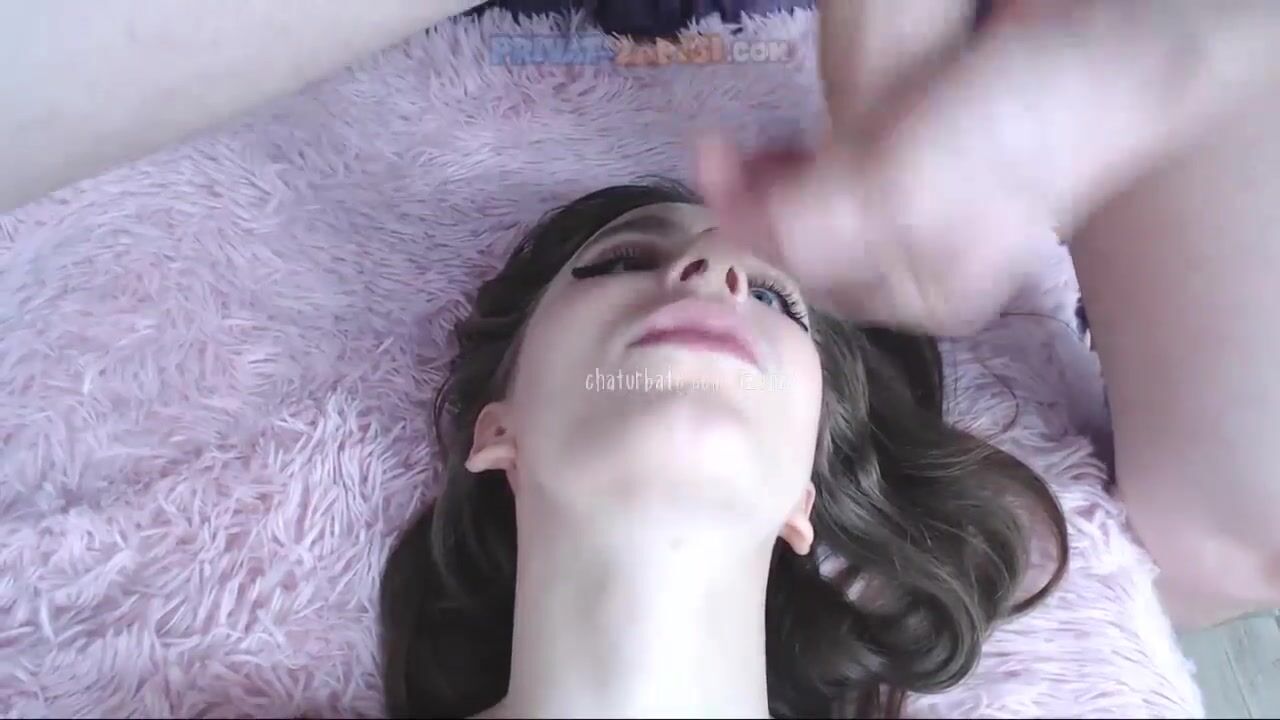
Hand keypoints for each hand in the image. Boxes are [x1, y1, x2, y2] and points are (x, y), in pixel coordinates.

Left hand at [697, 0, 1279, 335]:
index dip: (754, 231)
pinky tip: (785, 136)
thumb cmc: (1012, 129)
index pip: (814, 278)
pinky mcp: (930, 160)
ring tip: (739, 142)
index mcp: (925, 294)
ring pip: (825, 210)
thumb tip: (745, 237)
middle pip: (814, 247)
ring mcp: (928, 211)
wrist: (1107, 50)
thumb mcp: (904, 188)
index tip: (709, 172)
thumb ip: (816, 227)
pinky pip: (848, 172)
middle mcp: (924, 264)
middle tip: (714, 152)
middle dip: (757, 205)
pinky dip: (807, 157)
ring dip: (773, 180)